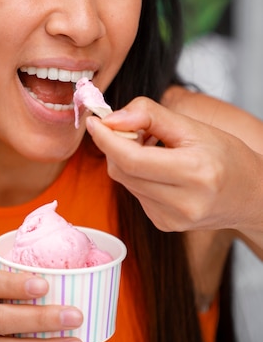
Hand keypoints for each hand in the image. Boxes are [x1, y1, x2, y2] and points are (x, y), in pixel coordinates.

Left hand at [85, 96, 261, 233]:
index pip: (132, 159)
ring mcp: (172, 220)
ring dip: (126, 159)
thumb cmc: (225, 156)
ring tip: (154, 148)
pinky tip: (158, 169)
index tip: (95, 121)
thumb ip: (150, 115)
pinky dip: (136, 175)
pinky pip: (134, 193)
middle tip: (134, 128)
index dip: (106, 139)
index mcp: (194, 173)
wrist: (250, 195)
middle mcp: (182, 203)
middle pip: (122, 170)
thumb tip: (111, 118)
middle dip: (116, 144)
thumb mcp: (193, 126)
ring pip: (124, 181)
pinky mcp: (163, 225)